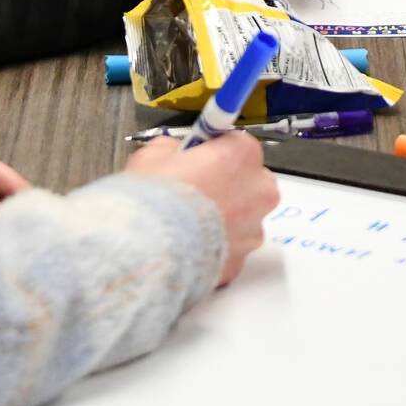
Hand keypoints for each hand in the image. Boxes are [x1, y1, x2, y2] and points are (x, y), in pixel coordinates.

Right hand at [126, 133, 278, 286]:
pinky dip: (216, 246)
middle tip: (195, 190)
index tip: (201, 158)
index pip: (236, 144)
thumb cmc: (154, 200)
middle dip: (228, 184)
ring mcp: (253, 229)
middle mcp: (258, 190)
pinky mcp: (241, 261)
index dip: (215, 152)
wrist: (148, 248)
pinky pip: (232, 248)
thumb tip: (175, 153)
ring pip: (244, 218)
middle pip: (249, 181)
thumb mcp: (154, 154)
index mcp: (242, 154)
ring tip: (189, 222)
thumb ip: (174, 149)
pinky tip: (191, 243)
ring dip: (224, 218)